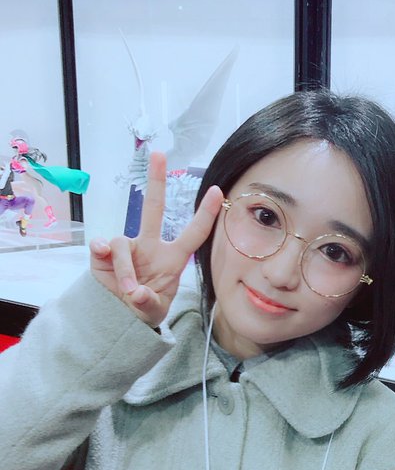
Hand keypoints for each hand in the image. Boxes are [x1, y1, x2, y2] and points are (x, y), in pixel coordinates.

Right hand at [89, 151, 222, 328]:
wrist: (120, 315)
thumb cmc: (145, 307)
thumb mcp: (152, 311)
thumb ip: (148, 303)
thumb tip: (136, 293)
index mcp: (172, 258)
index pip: (193, 233)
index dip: (205, 214)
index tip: (218, 190)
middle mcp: (150, 245)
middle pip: (154, 208)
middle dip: (157, 180)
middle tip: (159, 154)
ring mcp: (127, 247)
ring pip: (123, 243)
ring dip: (125, 268)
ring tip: (128, 290)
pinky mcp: (104, 253)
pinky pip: (102, 247)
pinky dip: (102, 255)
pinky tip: (102, 261)